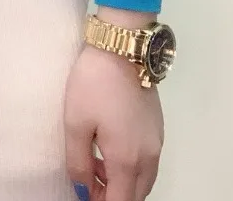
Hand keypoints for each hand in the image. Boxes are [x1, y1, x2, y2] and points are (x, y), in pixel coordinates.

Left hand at [64, 42, 163, 200]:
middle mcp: (148, 156)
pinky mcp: (157, 127)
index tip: (84, 195)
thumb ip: (78, 162)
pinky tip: (109, 148)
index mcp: (128, 160)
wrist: (121, 47)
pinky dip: (131, 166)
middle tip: (87, 183)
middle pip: (135, 195)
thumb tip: (83, 188)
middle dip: (112, 195)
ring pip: (143, 179)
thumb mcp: (75, 123)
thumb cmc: (94, 84)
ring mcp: (156, 141)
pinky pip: (147, 161)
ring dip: (122, 183)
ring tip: (95, 166)